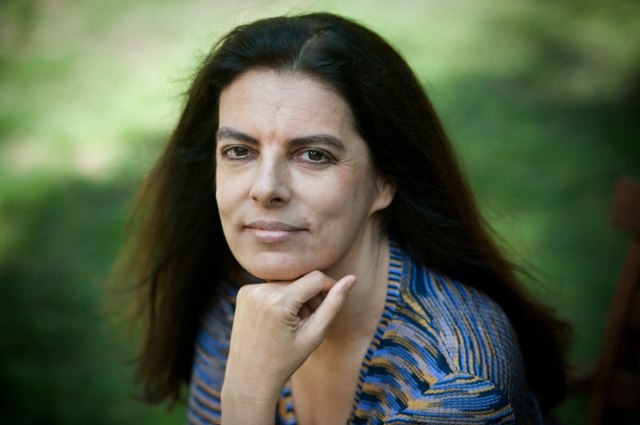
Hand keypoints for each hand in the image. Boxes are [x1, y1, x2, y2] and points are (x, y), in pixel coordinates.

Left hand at [221, 271, 356, 423]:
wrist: (249, 376)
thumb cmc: (285, 360)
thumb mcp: (315, 334)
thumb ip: (334, 304)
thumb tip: (352, 278)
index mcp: (279, 302)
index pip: (316, 278)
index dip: (330, 287)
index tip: (333, 302)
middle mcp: (261, 291)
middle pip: (301, 280)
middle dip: (311, 295)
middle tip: (310, 320)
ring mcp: (249, 290)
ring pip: (287, 282)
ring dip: (296, 296)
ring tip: (293, 322)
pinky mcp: (243, 292)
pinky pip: (272, 287)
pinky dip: (281, 298)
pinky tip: (278, 320)